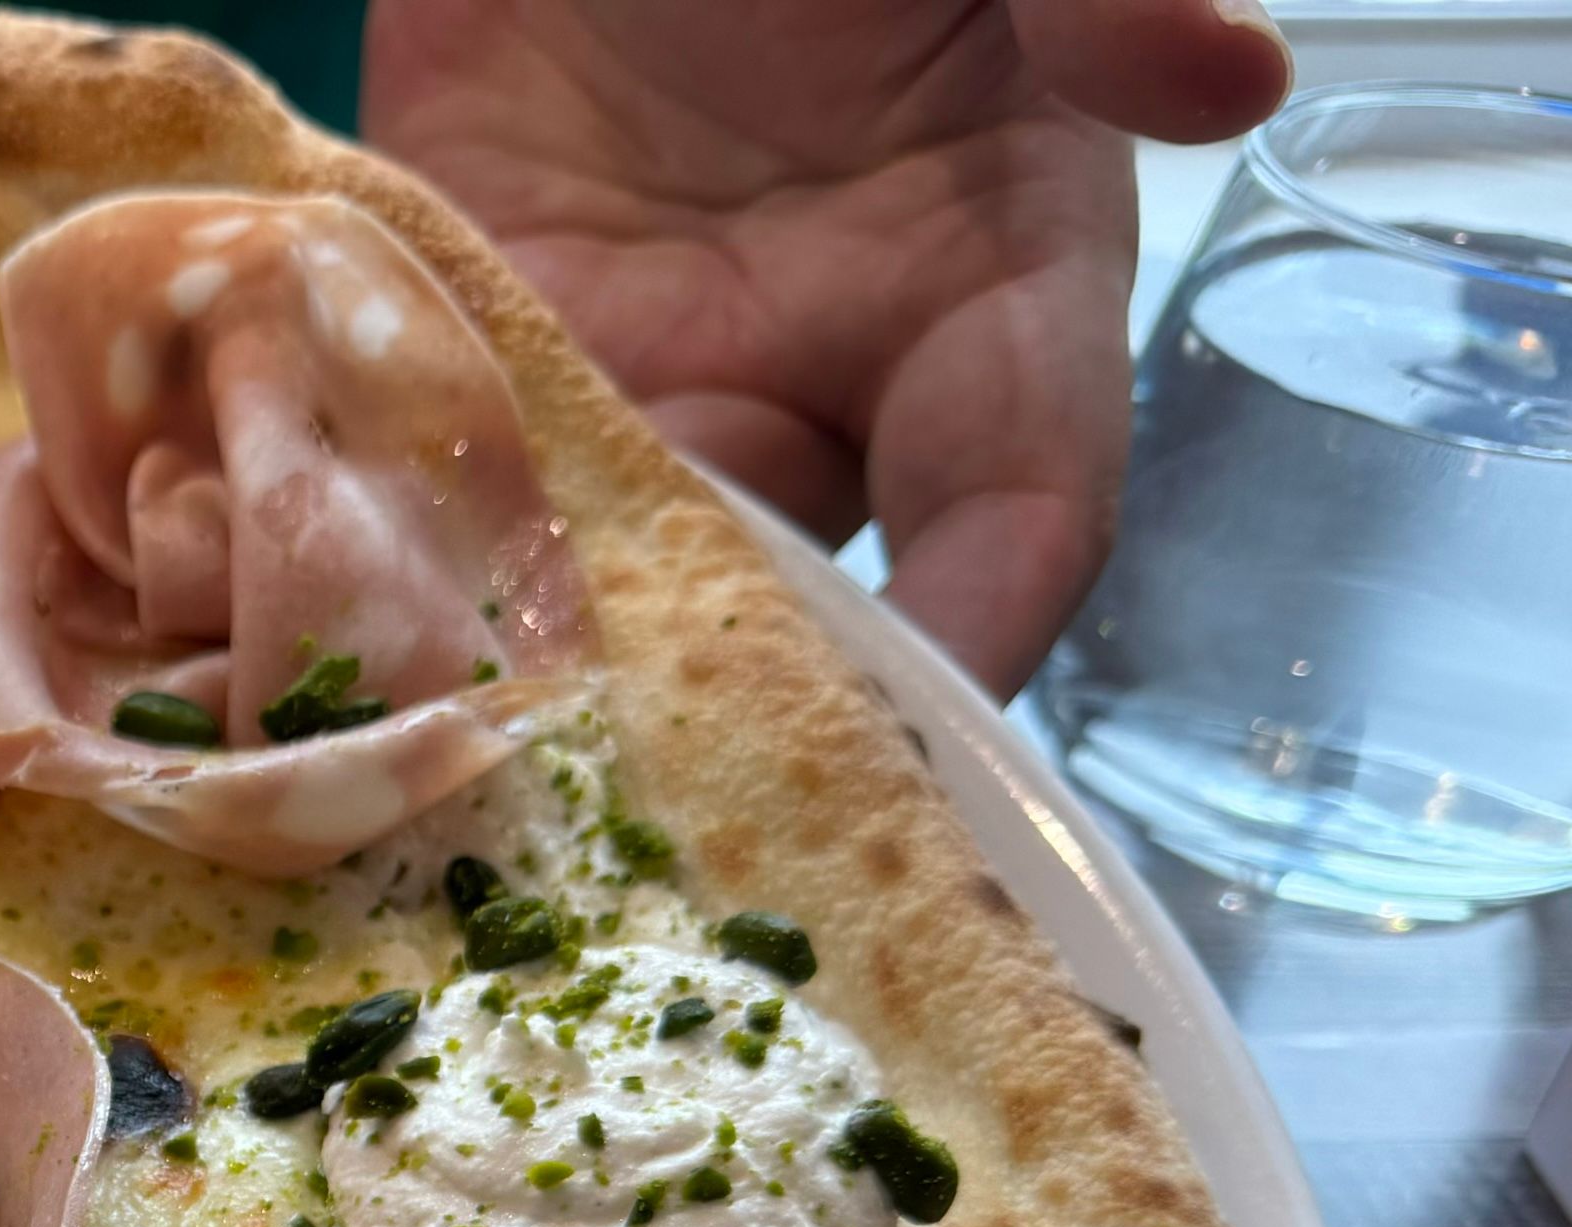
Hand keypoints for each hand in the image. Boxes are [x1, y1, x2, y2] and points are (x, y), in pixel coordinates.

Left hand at [367, 0, 1292, 695]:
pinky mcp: (479, 360)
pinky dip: (399, 576)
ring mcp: (642, 381)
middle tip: (646, 808)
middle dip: (729, 712)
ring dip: (551, 673)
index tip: (918, 741)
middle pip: (795, 603)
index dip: (981, 627)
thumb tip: (1228, 72)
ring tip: (479, 765)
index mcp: (993, 292)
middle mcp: (817, 378)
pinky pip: (443, 498)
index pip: (1024, 512)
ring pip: (608, 586)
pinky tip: (344, 650)